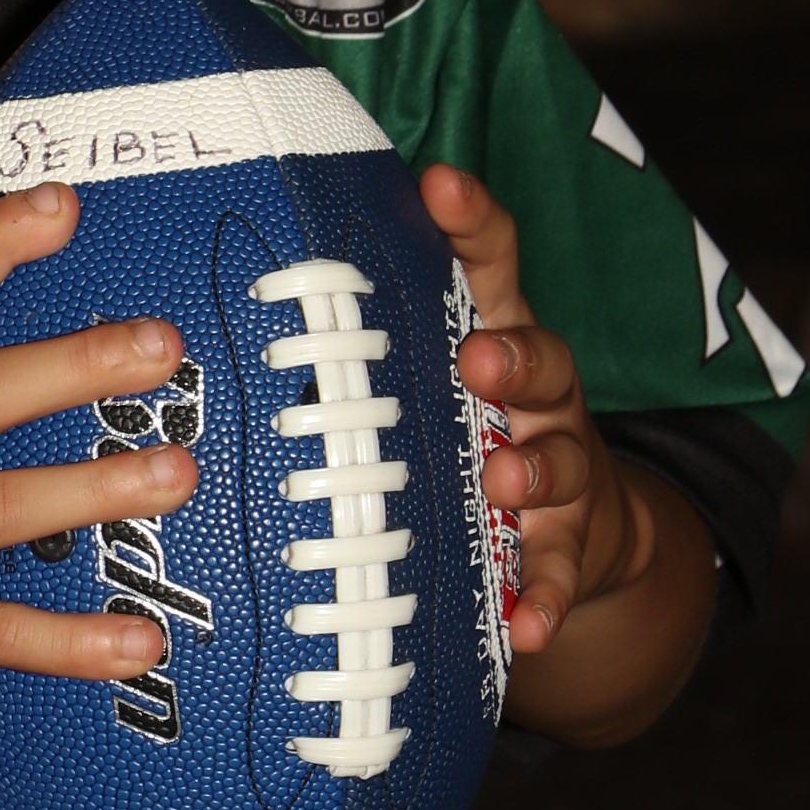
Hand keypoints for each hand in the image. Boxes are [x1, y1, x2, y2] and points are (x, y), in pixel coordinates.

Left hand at [422, 166, 716, 749]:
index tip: (438, 183)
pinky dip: (544, 599)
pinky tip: (525, 626)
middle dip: (512, 356)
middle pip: (539, 358)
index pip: (492, 265)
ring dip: (532, 470)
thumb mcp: (432, 371)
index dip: (472, 222)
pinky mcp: (569, 547)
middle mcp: (536, 395)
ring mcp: (560, 470)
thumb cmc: (468, 428)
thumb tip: (233, 275)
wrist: (575, 530)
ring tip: (504, 480)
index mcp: (494, 336)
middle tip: (479, 357)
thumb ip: (369, 331)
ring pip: (558, 461)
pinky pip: (557, 574)